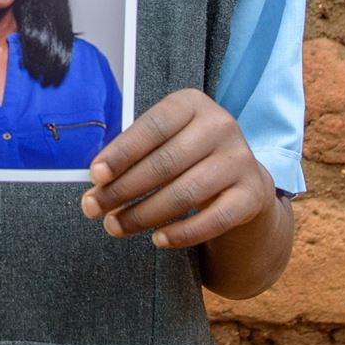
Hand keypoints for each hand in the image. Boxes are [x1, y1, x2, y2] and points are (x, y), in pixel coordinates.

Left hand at [81, 89, 273, 250]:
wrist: (240, 178)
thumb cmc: (187, 155)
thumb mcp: (164, 140)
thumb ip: (133, 153)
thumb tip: (97, 181)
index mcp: (192, 104)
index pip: (153, 126)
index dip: (122, 152)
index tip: (96, 175)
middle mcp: (220, 126)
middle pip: (165, 163)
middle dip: (123, 190)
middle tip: (93, 208)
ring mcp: (239, 159)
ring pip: (185, 194)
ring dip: (144, 215)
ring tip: (115, 226)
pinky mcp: (252, 193)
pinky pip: (214, 220)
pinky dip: (182, 233)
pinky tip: (157, 240)